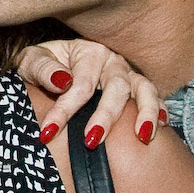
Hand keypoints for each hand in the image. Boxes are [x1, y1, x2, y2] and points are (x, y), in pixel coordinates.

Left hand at [16, 39, 166, 148]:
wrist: (51, 64)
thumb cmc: (42, 64)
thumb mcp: (32, 61)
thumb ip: (43, 69)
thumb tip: (62, 81)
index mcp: (88, 51)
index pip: (79, 85)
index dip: (64, 110)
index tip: (48, 133)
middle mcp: (112, 60)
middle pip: (116, 88)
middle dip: (105, 116)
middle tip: (91, 141)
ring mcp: (127, 74)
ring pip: (143, 89)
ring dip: (145, 112)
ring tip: (143, 136)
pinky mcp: (136, 87)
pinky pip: (154, 96)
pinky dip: (160, 110)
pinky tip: (160, 127)